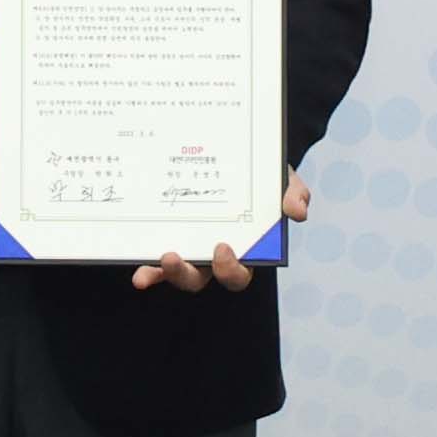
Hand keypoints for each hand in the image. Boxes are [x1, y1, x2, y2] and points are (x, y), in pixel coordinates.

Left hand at [132, 173, 308, 294]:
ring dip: (164, 272)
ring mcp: (190, 249)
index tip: (221, 248)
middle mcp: (213, 257)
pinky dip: (149, 270)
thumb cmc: (265, 178)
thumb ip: (293, 193)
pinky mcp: (170, 237)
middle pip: (200, 279)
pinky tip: (139, 274)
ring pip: (177, 272)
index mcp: (243, 250)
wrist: (242, 157)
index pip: (238, 273)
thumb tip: (297, 212)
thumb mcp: (282, 180)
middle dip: (185, 274)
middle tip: (174, 256)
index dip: (230, 269)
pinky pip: (156, 259)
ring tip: (156, 257)